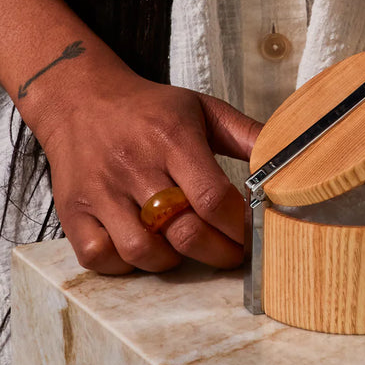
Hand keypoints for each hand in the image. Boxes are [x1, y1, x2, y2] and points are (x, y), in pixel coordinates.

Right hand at [35, 66, 261, 274]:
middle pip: (184, 232)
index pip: (213, 198)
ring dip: (173, 260)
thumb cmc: (151, 110)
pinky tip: (144, 248)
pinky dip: (126, 265)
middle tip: (233, 253)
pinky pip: (100, 257)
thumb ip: (248, 135)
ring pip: (143, 251)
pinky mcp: (73, 210)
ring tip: (185, 246)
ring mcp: (100, 191)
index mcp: (172, 139)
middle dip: (219, 253)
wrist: (79, 99)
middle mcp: (134, 166)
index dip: (239, 227)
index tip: (253, 233)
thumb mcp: (204, 109)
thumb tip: (291, 157)